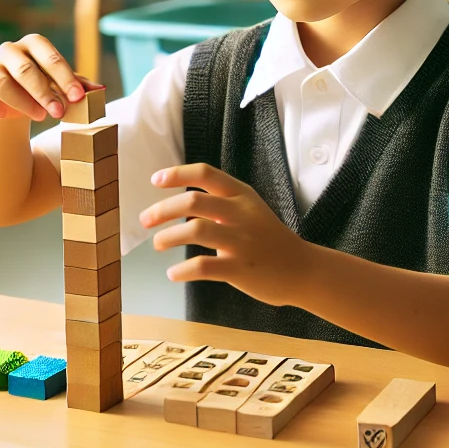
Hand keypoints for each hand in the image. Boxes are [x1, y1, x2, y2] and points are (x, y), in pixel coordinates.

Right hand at [0, 33, 93, 121]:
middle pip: (25, 69)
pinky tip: (0, 115)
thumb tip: (99, 89)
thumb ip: (78, 86)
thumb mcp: (62, 86)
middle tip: (60, 113)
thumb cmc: (43, 87)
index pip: (50, 57)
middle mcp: (9, 50)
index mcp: (34, 44)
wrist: (15, 102)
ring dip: (21, 102)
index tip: (78, 97)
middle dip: (44, 92)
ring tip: (40, 117)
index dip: (65, 77)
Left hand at [141, 163, 322, 306]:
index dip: (177, 174)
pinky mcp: (240, 268)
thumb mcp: (249, 210)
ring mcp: (241, 241)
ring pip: (195, 231)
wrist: (303, 270)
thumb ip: (220, 204)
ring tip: (158, 244)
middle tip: (145, 220)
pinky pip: (202, 266)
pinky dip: (181, 270)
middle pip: (193, 201)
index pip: (205, 173)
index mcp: (241, 195)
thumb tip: (179, 206)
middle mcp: (241, 214)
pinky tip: (174, 273)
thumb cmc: (269, 239)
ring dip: (167, 237)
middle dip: (162, 209)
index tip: (155, 180)